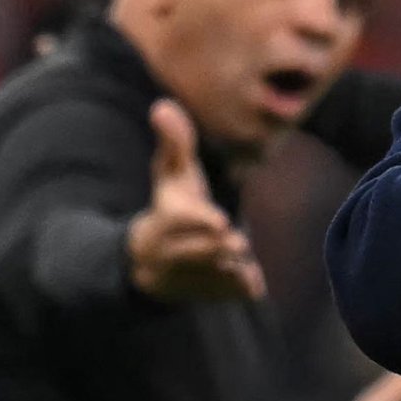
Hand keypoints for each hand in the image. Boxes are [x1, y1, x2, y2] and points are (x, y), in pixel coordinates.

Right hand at [126, 99, 264, 300]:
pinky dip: (240, 288)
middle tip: (238, 242)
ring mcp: (185, 278)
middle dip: (219, 248)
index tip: (221, 223)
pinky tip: (251, 283)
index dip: (198, 222)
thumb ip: (174, 143)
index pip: (180, 222)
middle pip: (199, 252)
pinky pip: (227, 294)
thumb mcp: (170, 175)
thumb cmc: (170, 205)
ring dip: (230, 268)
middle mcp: (170, 254)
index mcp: (162, 221)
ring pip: (214, 275)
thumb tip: (162, 105)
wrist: (149, 262)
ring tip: (240, 259)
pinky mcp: (203, 295)